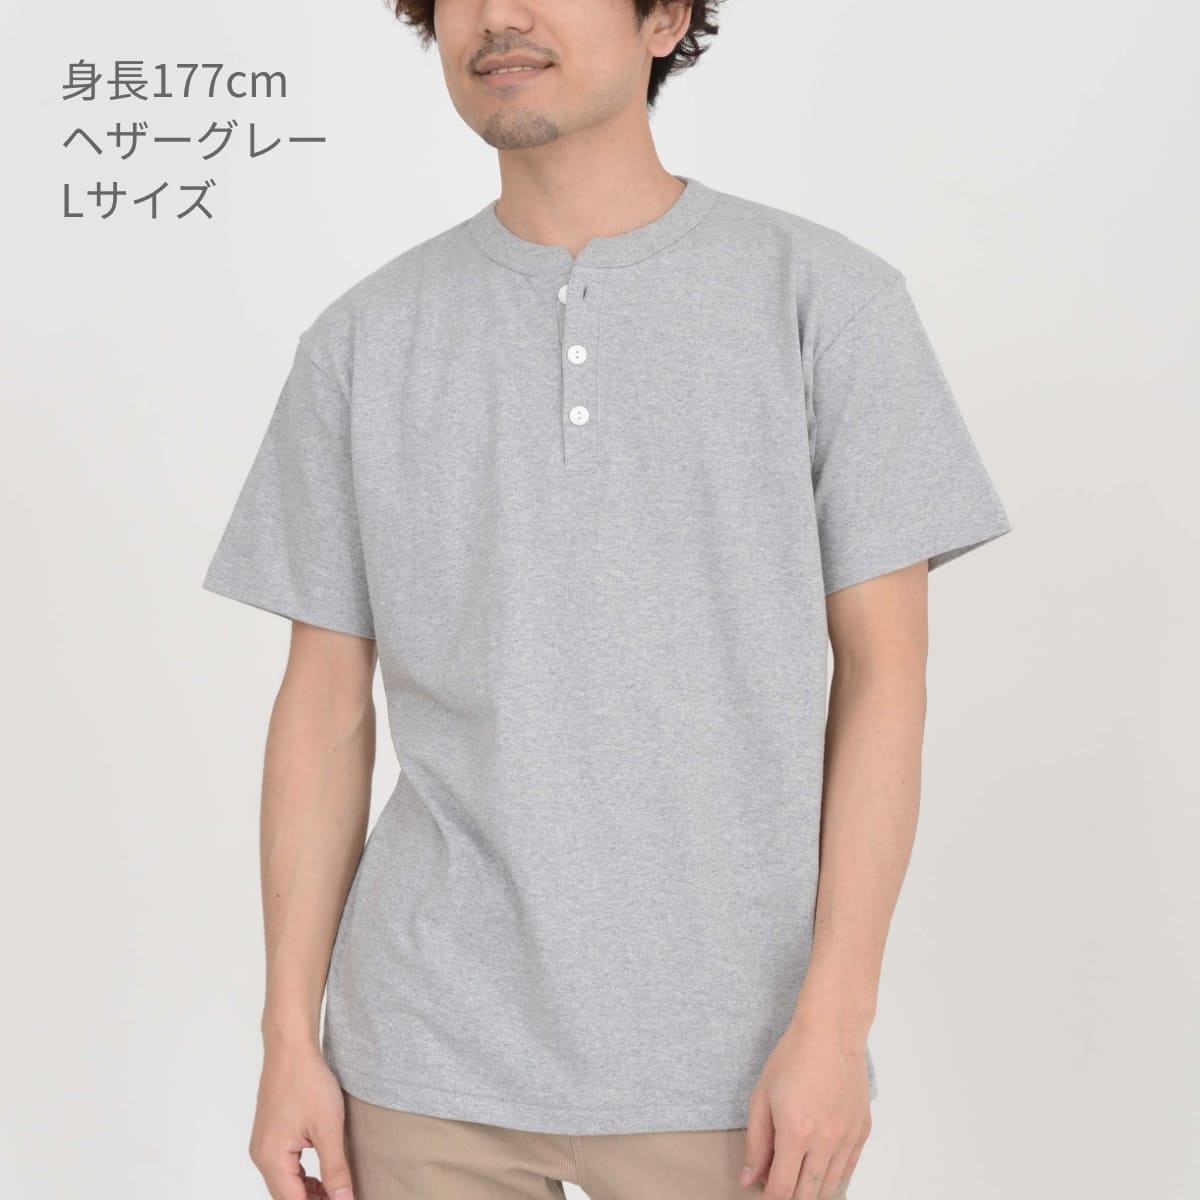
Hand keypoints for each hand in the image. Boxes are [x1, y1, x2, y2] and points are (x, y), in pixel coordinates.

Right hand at [248, 1041, 355, 1199]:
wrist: (291, 1048)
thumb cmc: (308, 1081)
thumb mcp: (328, 1128)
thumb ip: (335, 1168)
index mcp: (271, 1158)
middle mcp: (262, 1156)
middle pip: (286, 1196)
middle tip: (342, 1197)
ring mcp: (263, 1145)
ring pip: (285, 1183)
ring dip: (308, 1192)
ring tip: (336, 1191)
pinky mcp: (270, 1135)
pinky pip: (284, 1167)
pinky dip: (301, 1177)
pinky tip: (322, 1175)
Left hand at [739, 1014, 871, 1198]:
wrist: (831, 1033)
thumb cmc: (793, 1058)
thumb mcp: (761, 1097)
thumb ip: (756, 1143)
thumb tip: (749, 1179)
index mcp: (796, 1133)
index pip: (782, 1189)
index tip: (763, 1198)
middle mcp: (825, 1142)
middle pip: (808, 1195)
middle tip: (778, 1191)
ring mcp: (847, 1138)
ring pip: (830, 1187)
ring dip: (811, 1192)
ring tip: (796, 1185)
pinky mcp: (862, 1131)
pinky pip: (848, 1170)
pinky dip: (832, 1178)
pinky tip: (819, 1173)